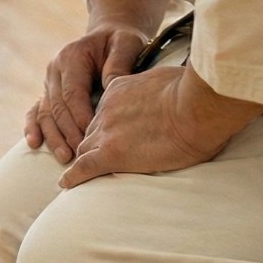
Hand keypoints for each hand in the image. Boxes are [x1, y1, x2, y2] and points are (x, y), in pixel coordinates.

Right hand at [26, 22, 151, 162]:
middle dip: (69, 133)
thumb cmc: (120, 41)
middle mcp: (55, 70)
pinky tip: (34, 143)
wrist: (108, 35)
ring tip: (65, 157)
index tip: (94, 137)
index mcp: (71, 57)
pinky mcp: (48, 91)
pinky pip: (36, 111)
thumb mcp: (127, 44)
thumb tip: (111, 90)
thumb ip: (119, 64)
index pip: (72, 93)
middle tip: (82, 155)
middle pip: (58, 107)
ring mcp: (49, 81)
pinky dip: (34, 127)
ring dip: (53, 136)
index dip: (81, 117)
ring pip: (46, 113)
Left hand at [60, 66, 262, 188]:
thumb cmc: (193, 92)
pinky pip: (85, 167)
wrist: (196, 108)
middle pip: (91, 131)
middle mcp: (106, 111)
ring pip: (85, 149)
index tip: (111, 132)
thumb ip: (157, 88)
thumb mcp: (167, 77)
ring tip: (79, 173)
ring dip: (83, 159)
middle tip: (96, 155)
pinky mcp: (112, 155)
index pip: (104, 112)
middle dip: (91, 143)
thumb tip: (169, 93)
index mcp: (118, 91)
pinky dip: (73, 177)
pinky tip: (66, 184)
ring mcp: (107, 133)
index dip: (106, 125)